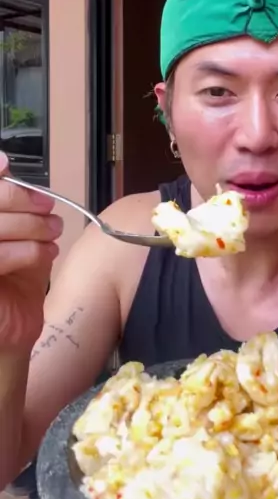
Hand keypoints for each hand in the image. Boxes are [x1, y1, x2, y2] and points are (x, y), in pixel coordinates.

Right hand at [0, 151, 62, 350]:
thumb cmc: (11, 282)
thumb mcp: (14, 235)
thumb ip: (7, 203)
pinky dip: (28, 250)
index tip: (6, 166)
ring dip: (30, 226)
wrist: (10, 335)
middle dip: (19, 199)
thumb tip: (2, 163)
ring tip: (52, 231)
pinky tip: (45, 253)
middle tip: (47, 207)